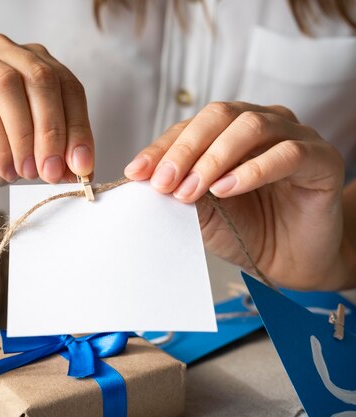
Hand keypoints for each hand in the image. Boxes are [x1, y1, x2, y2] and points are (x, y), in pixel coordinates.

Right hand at [0, 33, 93, 185]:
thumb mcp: (29, 155)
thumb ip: (54, 156)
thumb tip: (82, 169)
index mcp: (33, 62)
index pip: (68, 87)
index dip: (79, 127)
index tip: (83, 166)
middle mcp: (5, 53)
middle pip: (41, 79)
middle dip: (53, 131)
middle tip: (53, 170)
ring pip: (10, 87)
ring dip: (25, 136)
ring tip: (28, 172)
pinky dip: (0, 145)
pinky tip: (6, 169)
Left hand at [124, 101, 347, 289]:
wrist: (291, 260)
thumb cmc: (246, 230)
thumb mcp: (204, 213)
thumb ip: (183, 191)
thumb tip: (148, 180)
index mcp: (229, 131)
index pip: (190, 127)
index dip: (162, 148)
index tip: (136, 173)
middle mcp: (261, 124)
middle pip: (219, 115)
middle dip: (185, 149)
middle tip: (164, 182)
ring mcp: (294, 137)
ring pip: (250, 127)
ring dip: (214, 158)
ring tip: (192, 189)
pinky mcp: (321, 159)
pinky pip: (286, 154)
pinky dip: (251, 171)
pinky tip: (226, 190)